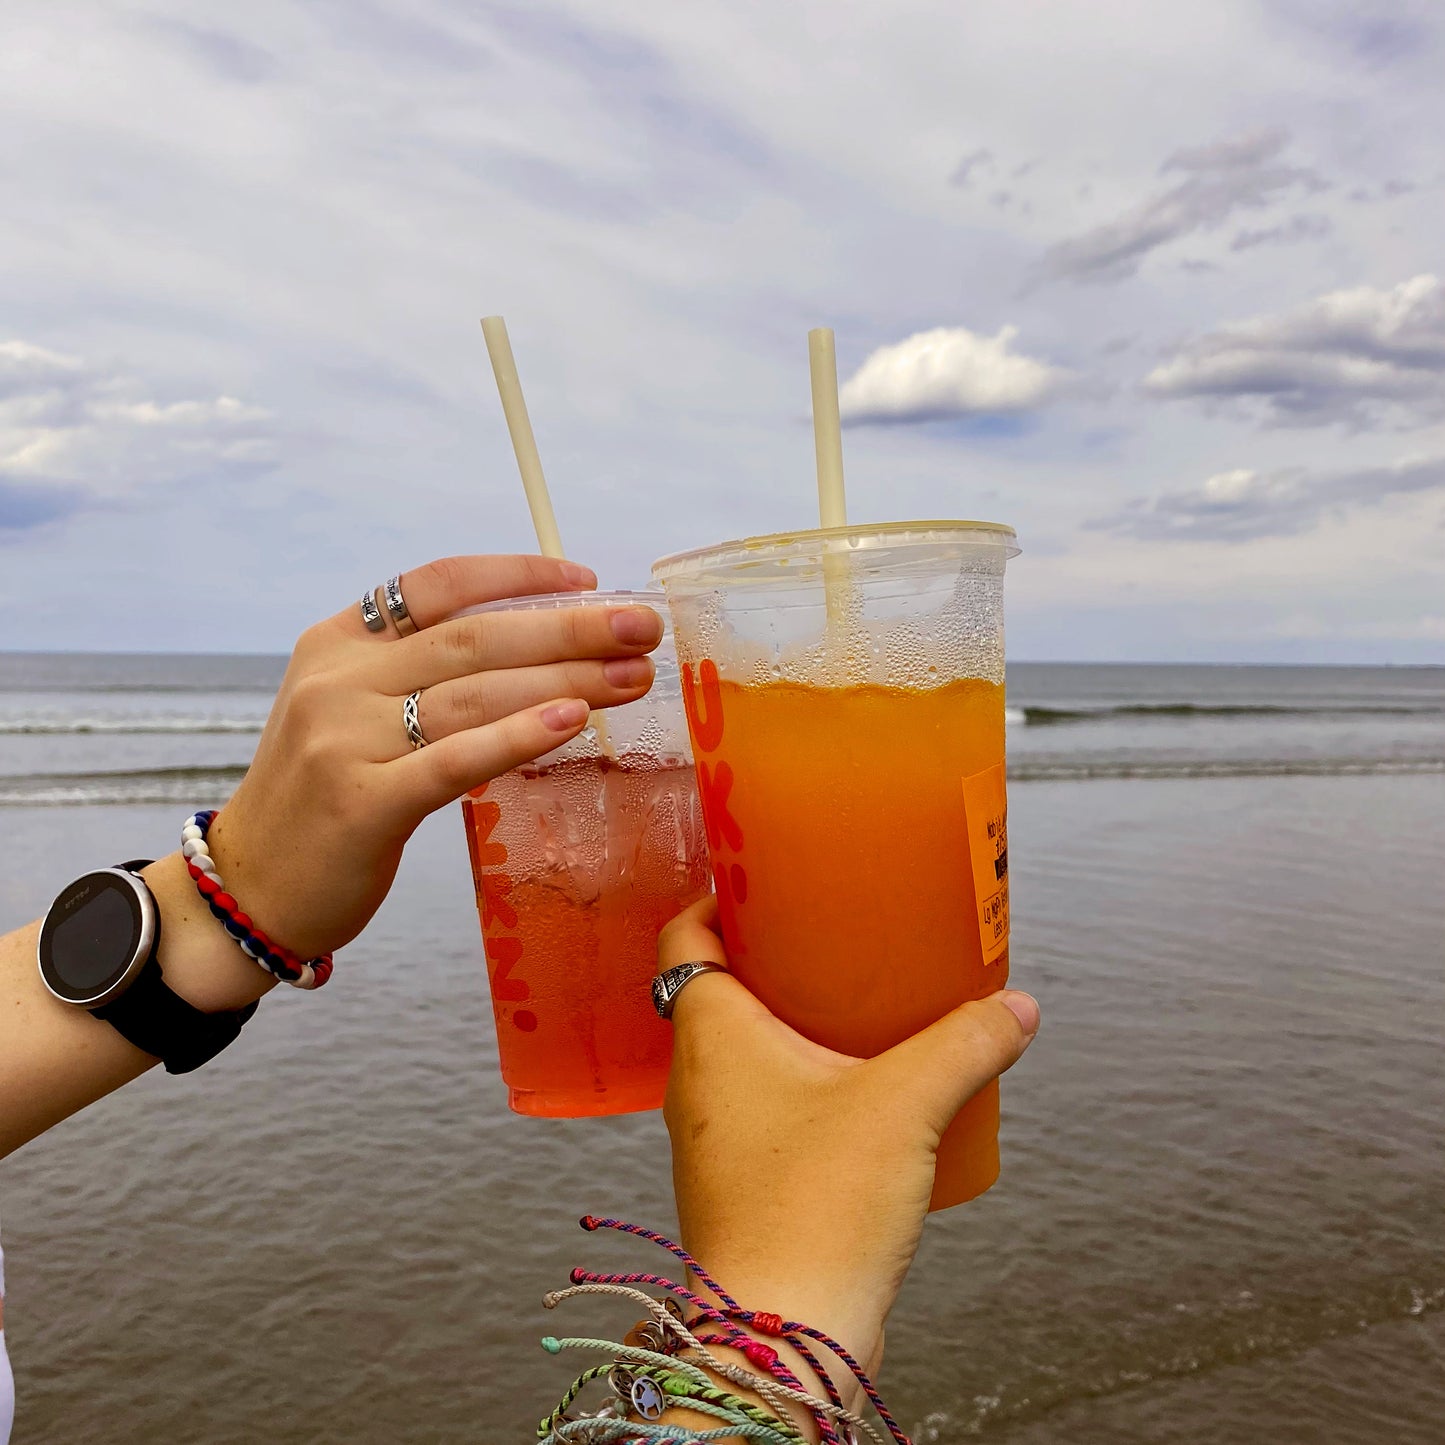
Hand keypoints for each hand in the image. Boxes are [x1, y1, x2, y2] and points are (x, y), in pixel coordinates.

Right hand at [207, 555, 662, 959]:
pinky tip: (573, 721)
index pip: (439, 585)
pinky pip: (454, 759)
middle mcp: (338, 680)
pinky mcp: (361, 803)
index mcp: (338, 642)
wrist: (249, 889)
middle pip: (474, 637)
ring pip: (475, 694)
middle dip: (569, 628)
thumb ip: (420, 675)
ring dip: (566, 679)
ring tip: (632, 676)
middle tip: (642, 629)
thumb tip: (538, 649)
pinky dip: (517, 736)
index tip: (589, 580)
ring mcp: (344, 739)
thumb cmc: (324, 796)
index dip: (518, 576)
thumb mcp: (352, 711)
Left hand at [660, 896, 1039, 1379]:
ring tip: (858, 1010)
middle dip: (771, 957)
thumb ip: (965, 1043)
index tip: (764, 879)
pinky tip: (860, 1095)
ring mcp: (710, 1134)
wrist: (783, 1334)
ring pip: (739, 1051)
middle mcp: (694, 1078)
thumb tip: (1015, 1006)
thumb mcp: (905, 1105)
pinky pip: (759, 1105)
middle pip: (716, 988)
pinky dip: (799, 1082)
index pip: (682, 936)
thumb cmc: (816, 1210)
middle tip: (833, 936)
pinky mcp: (738, 1179)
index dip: (716, 897)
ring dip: (788, 1024)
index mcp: (709, 1032)